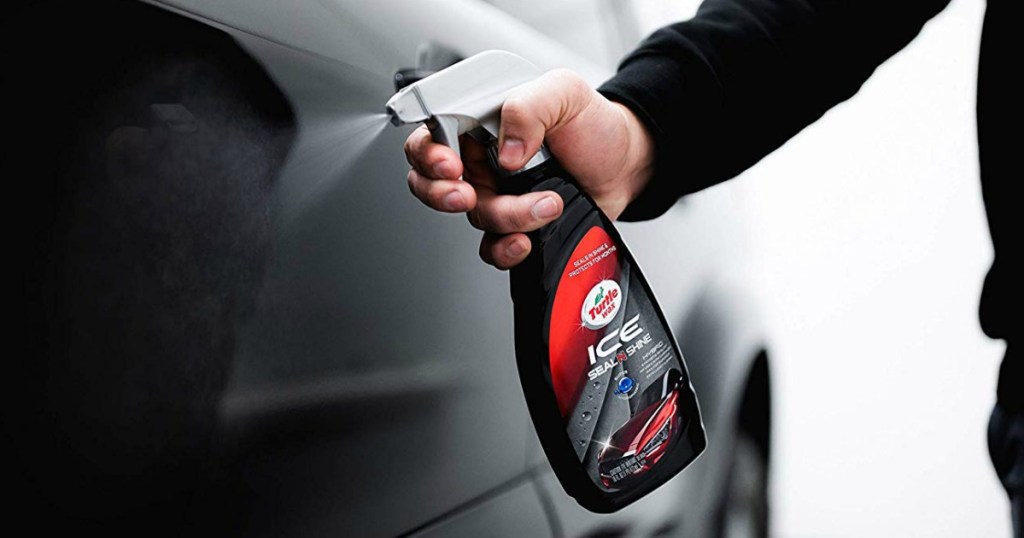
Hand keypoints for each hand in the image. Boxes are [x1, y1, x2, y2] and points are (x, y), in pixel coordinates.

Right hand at [404, 69, 653, 268]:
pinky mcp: (515, 226)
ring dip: (508, 216)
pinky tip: (525, 241)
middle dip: (442, 195)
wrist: (625, 163)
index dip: (429, 154)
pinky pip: (492, 248)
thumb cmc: (593, 125)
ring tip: (548, 202)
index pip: (432, 135)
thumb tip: (506, 149)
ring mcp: (497, 195)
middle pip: (434, 183)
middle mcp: (481, 160)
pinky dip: (505, 250)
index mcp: (481, 121)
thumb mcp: (565, 93)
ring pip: (475, 217)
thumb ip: (529, 106)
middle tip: (469, 196)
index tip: (450, 166)